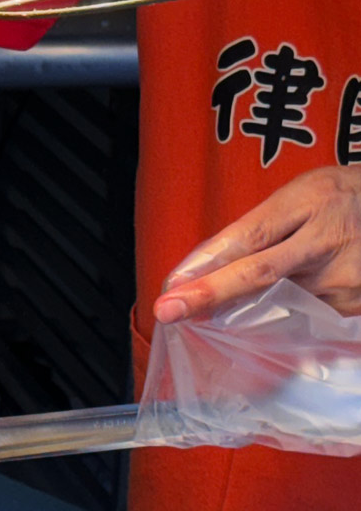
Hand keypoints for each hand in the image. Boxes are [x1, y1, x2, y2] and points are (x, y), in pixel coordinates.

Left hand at [155, 166, 360, 322]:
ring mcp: (344, 278)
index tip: (173, 285)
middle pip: (259, 274)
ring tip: (223, 306)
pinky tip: (272, 308)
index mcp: (311, 201)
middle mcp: (327, 241)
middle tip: (167, 311)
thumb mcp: (303, 193)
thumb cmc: (343, 200)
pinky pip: (300, 316)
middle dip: (209, 295)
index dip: (209, 264)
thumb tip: (203, 265)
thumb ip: (259, 227)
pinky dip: (275, 316)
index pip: (250, 237)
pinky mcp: (353, 306)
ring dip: (240, 309)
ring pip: (275, 302)